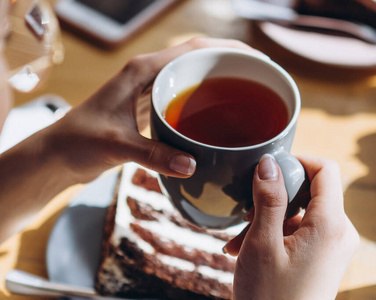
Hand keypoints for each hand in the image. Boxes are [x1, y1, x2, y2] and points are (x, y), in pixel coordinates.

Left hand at [41, 37, 262, 182]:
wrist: (57, 156)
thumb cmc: (77, 142)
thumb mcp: (116, 145)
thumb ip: (153, 154)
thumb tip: (193, 165)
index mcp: (142, 71)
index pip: (192, 49)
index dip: (227, 49)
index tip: (255, 59)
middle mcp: (148, 76)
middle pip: (197, 59)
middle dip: (229, 64)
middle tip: (259, 79)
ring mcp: (149, 92)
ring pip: (192, 78)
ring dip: (218, 82)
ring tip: (247, 95)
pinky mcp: (149, 110)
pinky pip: (184, 100)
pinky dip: (204, 104)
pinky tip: (218, 120)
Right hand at [226, 155, 358, 299]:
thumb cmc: (269, 297)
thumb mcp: (262, 242)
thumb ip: (268, 198)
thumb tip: (270, 162)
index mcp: (331, 225)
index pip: (326, 170)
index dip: (297, 161)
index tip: (269, 168)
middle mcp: (339, 234)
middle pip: (310, 192)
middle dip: (274, 197)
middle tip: (245, 212)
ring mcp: (332, 247)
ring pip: (300, 214)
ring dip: (268, 219)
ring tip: (238, 240)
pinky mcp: (323, 258)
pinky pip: (301, 233)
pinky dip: (275, 234)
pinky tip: (246, 249)